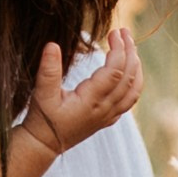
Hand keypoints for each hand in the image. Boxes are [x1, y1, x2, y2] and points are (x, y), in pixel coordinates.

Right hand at [22, 28, 141, 156]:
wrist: (44, 144)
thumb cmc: (41, 119)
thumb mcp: (41, 94)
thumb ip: (48, 70)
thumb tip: (52, 45)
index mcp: (91, 100)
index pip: (115, 70)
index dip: (118, 49)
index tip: (113, 32)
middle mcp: (104, 109)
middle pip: (129, 77)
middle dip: (130, 52)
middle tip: (124, 32)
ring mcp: (108, 115)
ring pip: (134, 90)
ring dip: (136, 67)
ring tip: (131, 48)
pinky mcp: (107, 119)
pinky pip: (130, 100)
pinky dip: (135, 83)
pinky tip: (130, 72)